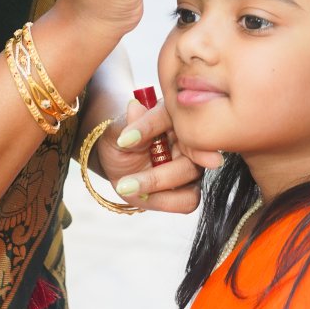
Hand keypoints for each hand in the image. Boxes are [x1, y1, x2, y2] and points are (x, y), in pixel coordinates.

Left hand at [93, 98, 220, 214]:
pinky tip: (144, 196)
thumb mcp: (115, 132)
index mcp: (170, 114)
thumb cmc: (120, 141)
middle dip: (159, 170)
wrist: (120, 164)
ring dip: (156, 185)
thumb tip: (134, 106)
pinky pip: (189, 199)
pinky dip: (164, 201)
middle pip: (189, 148)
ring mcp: (194, 163)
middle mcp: (188, 137)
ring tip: (126, 186)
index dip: (147, 126)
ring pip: (190, 175)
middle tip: (127, 183)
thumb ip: (127, 123)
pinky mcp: (192, 187)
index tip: (124, 141)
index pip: (165, 115)